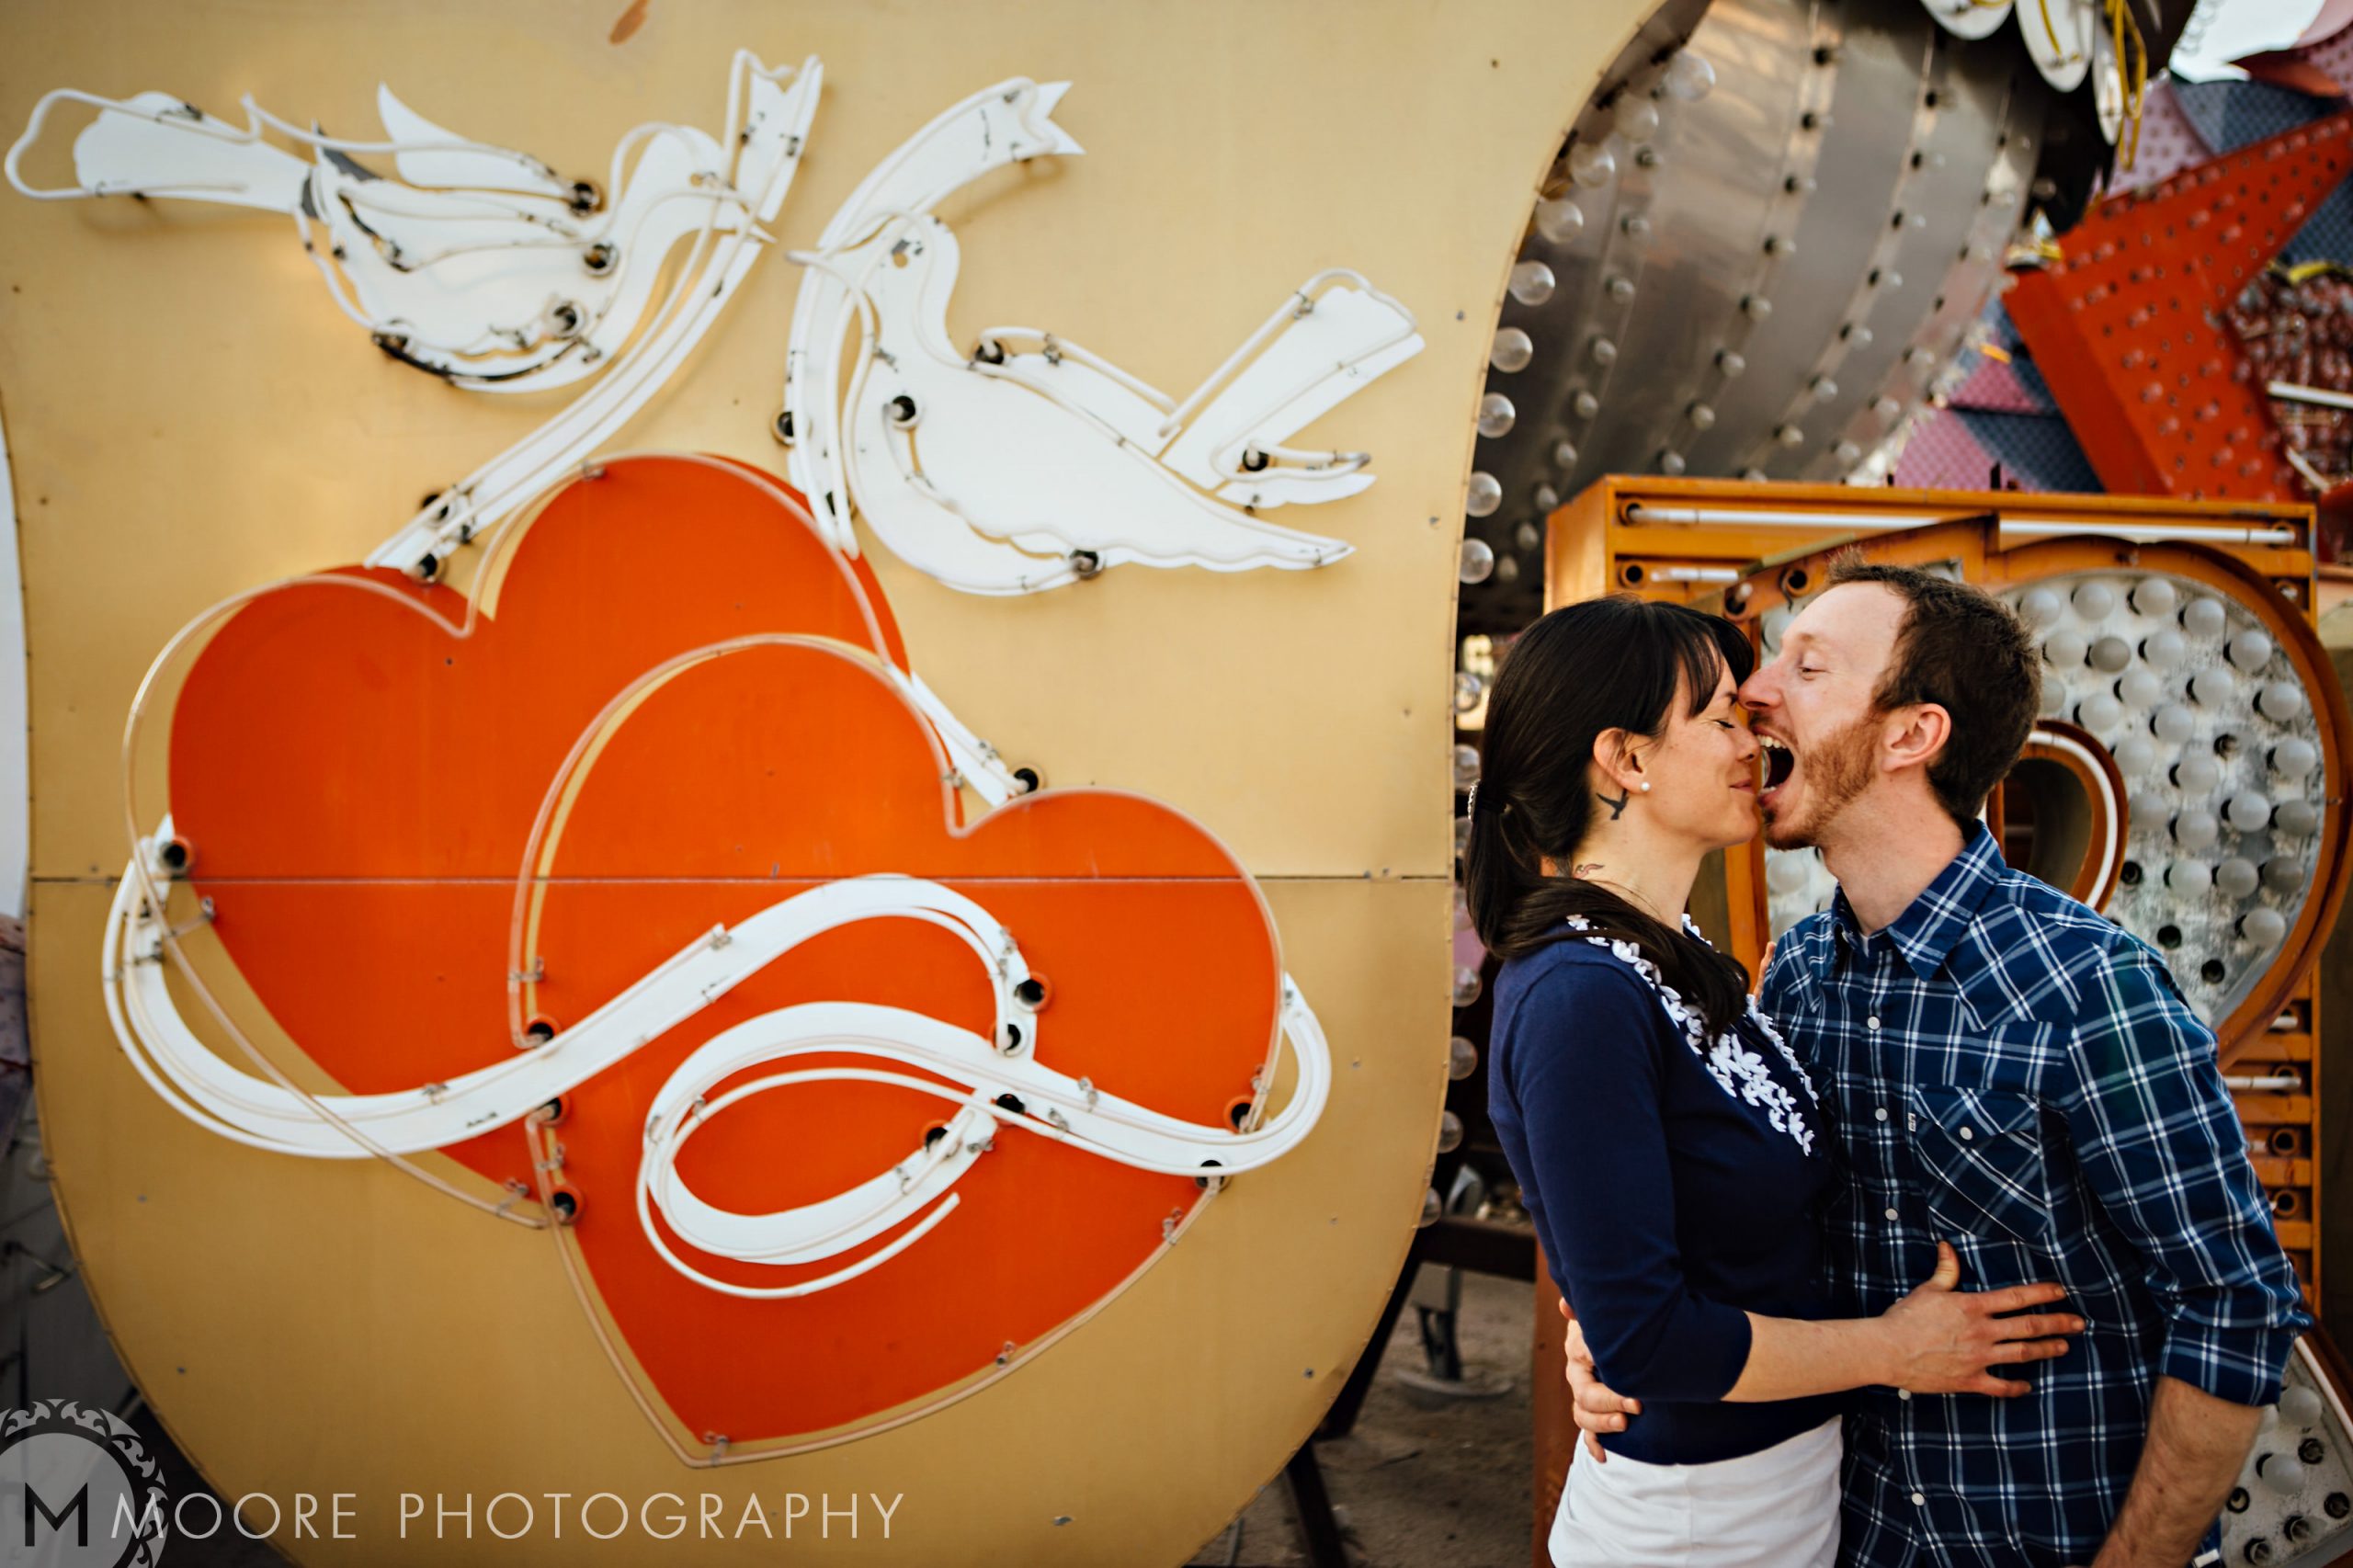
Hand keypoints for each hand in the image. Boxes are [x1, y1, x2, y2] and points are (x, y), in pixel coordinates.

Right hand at [1559, 1296, 1638, 1463]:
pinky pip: (1588, 1432)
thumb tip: (1564, 1305)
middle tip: (1637, 1407)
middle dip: (1610, 1405)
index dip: (1609, 1389)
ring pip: (1582, 1416)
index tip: (1637, 1398)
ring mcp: (1585, 1394)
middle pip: (1584, 1397)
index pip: (1584, 1371)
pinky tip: (1604, 1456)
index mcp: (1578, 1349)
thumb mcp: (1609, 1317)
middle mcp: (1578, 1374)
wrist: (1633, 1335)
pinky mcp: (1596, 1410)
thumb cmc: (1621, 1321)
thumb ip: (1587, 1312)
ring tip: (1624, 1426)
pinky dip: (1593, 1444)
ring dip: (1600, 1424)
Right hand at [1876, 1241, 2083, 1396]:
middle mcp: (1981, 1332)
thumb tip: (1948, 1247)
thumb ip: (1946, 1270)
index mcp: (1972, 1307)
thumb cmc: (1905, 1318)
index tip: (2061, 1292)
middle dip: (2057, 1324)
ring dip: (2046, 1350)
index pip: (2015, 1298)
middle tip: (2078, 1323)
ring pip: (2022, 1354)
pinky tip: (2027, 1386)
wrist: (1887, 1350)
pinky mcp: (1970, 1380)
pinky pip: (2000, 1385)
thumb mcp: (1927, 1290)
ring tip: (2063, 1347)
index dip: (2042, 1294)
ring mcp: (1978, 1358)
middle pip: (2028, 1327)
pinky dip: (2016, 1386)